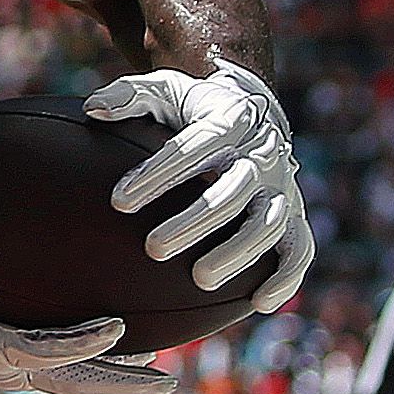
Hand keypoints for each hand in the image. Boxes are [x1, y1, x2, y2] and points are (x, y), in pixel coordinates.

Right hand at [0, 207, 172, 393]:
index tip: (118, 330)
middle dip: (122, 384)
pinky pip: (66, 373)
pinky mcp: (16, 365)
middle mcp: (11, 368)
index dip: (81, 343)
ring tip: (160, 377)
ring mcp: (16, 371)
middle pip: (76, 382)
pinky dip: (97, 368)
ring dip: (118, 381)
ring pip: (76, 382)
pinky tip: (124, 357)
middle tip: (168, 386)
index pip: (46, 351)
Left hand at [89, 58, 311, 312]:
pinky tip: (259, 303)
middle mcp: (262, 153)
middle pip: (234, 189)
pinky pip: (300, 249)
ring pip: (267, 222)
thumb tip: (94, 109)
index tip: (118, 202)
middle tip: (153, 249)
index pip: (197, 143)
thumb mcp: (164, 90)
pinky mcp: (294, 216)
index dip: (159, 173)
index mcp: (231, 118)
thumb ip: (130, 96)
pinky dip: (287, 276)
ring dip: (238, 252)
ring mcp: (281, 187)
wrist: (250, 112)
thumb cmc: (193, 107)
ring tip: (200, 279)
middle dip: (195, 220)